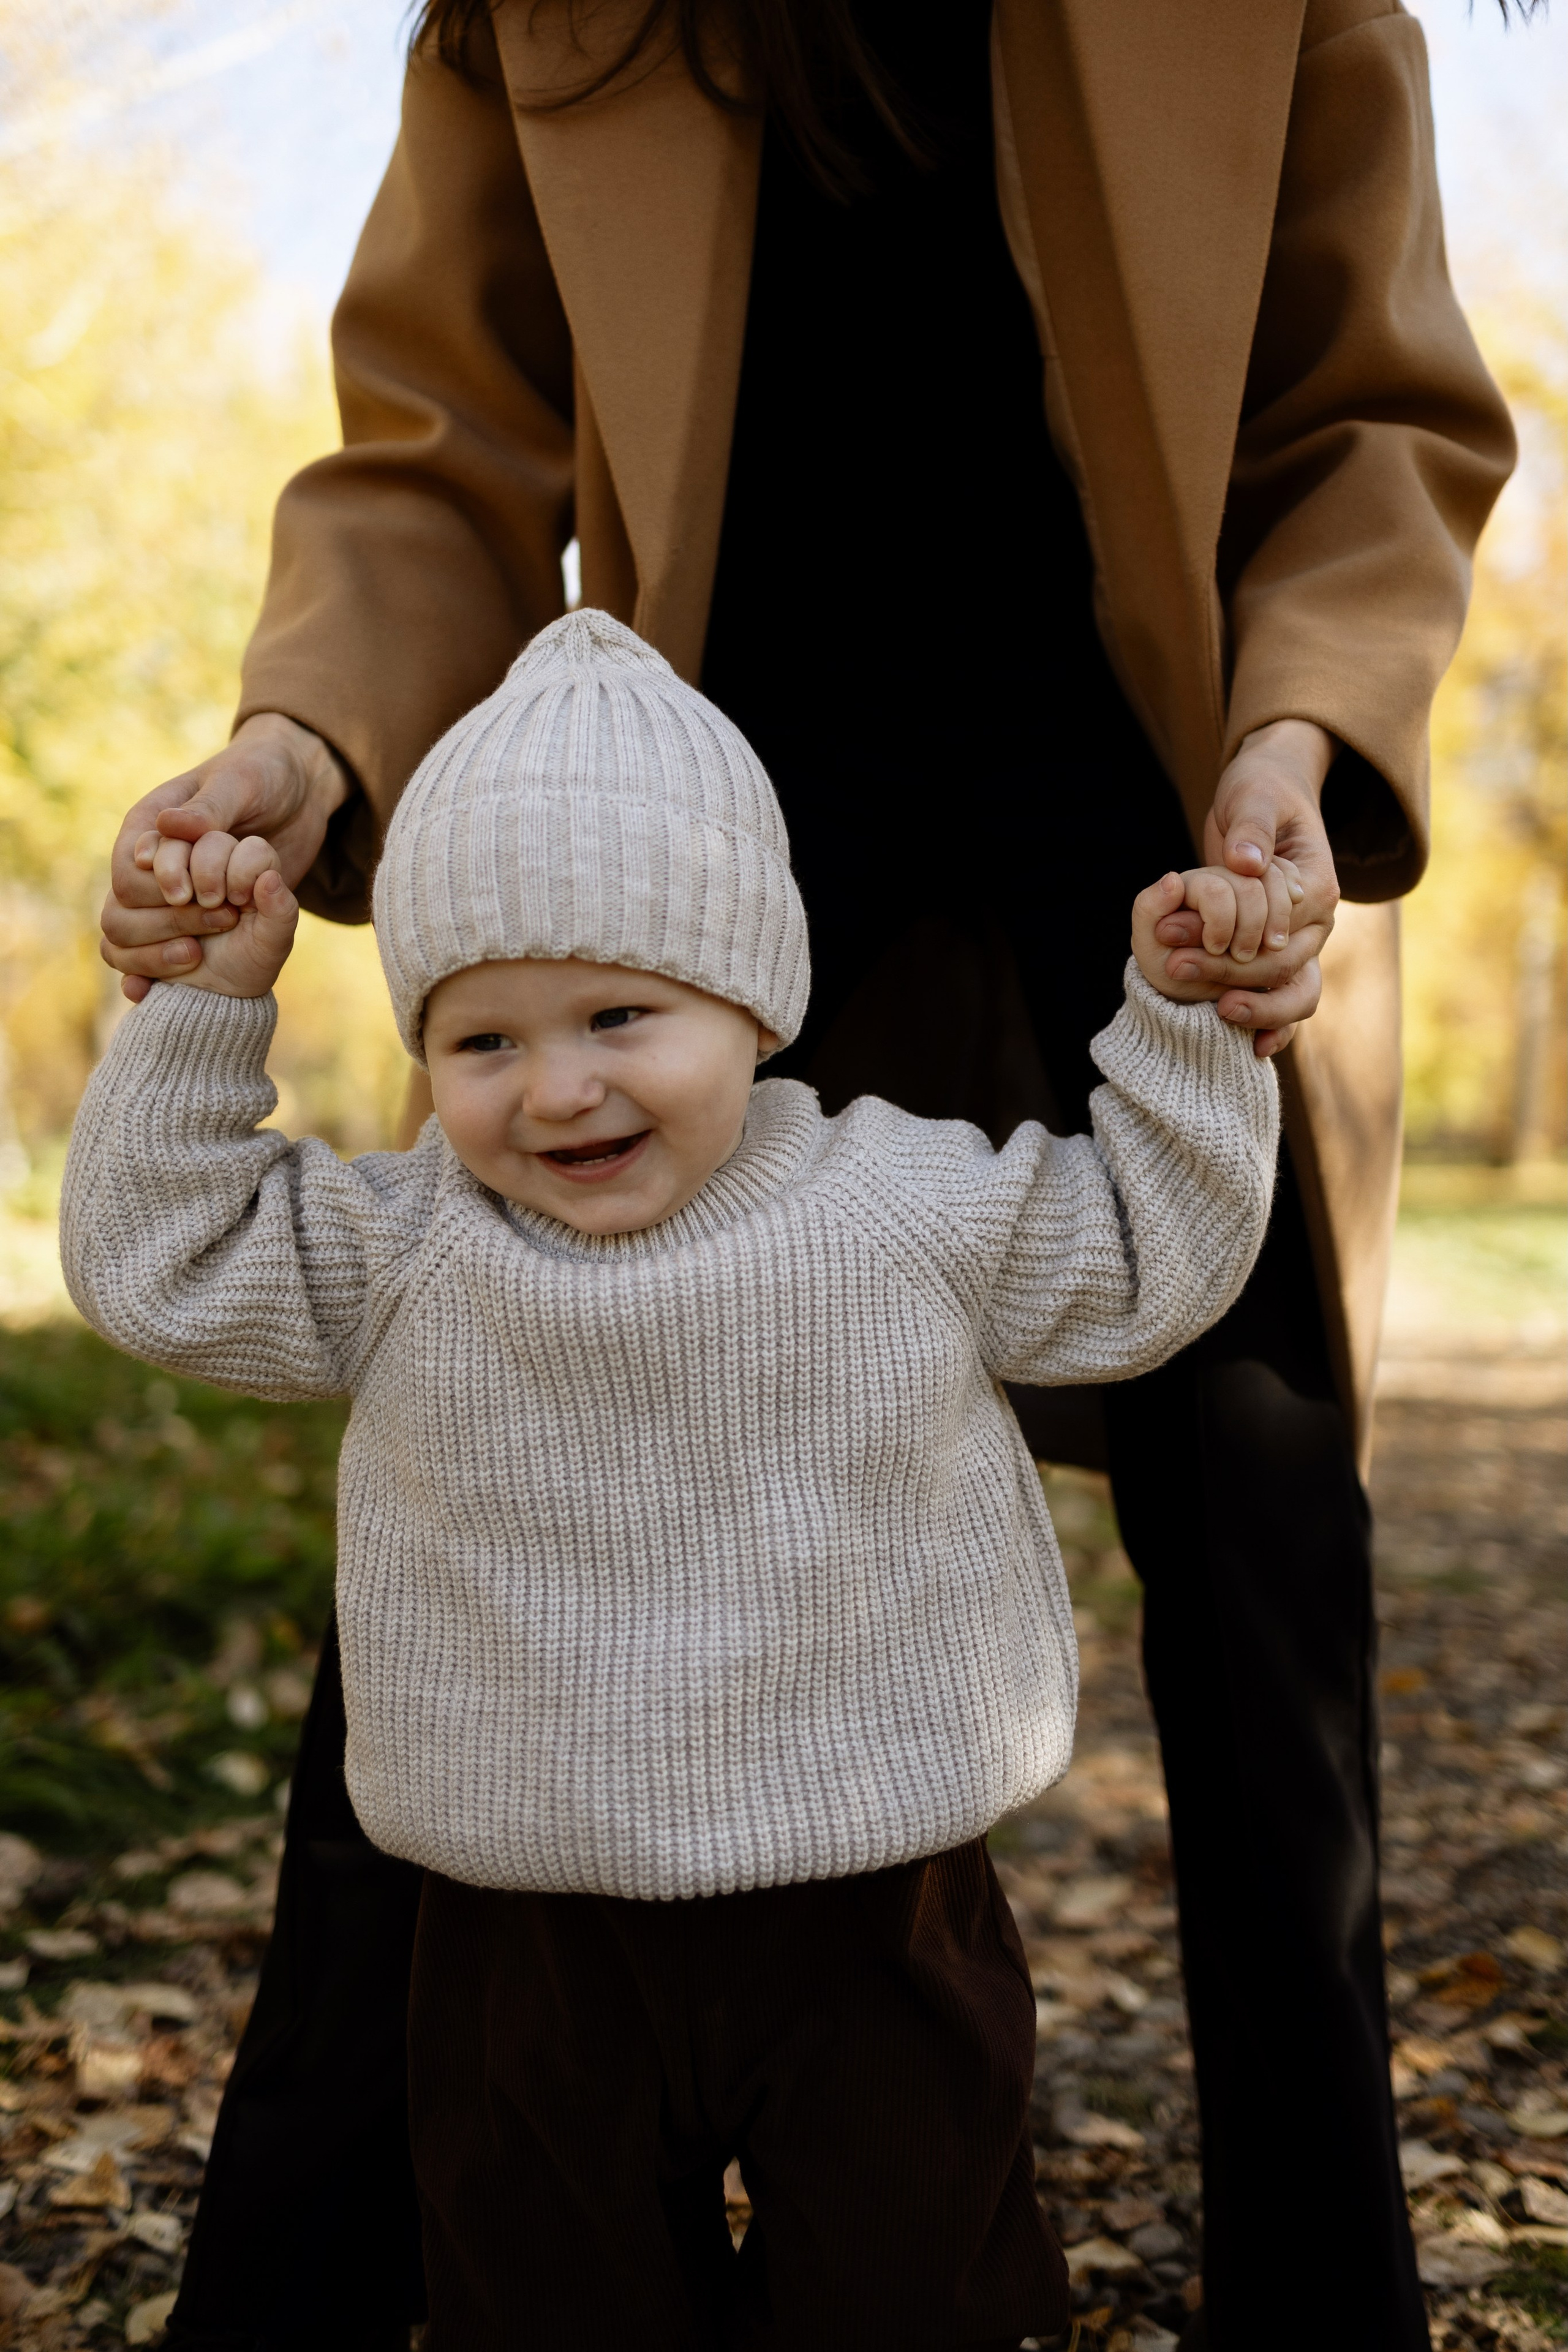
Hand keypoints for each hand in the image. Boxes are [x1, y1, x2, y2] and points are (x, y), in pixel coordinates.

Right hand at [100, 714, 348, 1001]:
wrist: (298, 793)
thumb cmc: (263, 776)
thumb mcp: (241, 784)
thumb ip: (208, 810)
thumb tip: (167, 828)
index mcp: (150, 823)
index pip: (128, 868)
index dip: (159, 886)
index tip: (193, 893)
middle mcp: (150, 861)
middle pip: (124, 907)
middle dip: (171, 919)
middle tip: (225, 914)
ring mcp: (166, 893)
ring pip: (126, 935)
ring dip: (158, 950)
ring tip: (202, 951)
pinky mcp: (188, 918)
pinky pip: (146, 954)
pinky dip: (145, 973)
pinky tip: (148, 994)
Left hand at [1150, 719, 1340, 1056]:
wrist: (1270, 794)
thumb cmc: (1262, 791)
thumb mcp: (1254, 795)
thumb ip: (1251, 828)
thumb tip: (1245, 864)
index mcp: (1318, 886)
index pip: (1279, 929)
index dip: (1229, 939)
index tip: (1176, 939)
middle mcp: (1318, 923)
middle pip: (1279, 966)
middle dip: (1223, 972)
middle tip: (1168, 966)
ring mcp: (1302, 943)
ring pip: (1290, 993)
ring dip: (1249, 1006)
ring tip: (1205, 1009)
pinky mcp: (1279, 954)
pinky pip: (1285, 999)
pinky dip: (1271, 1025)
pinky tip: (1248, 1050)